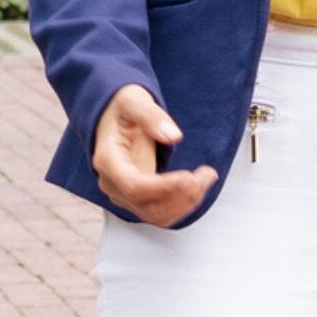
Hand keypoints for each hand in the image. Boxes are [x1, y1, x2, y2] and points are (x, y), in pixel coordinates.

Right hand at [93, 84, 216, 227]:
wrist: (113, 116)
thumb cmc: (122, 107)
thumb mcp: (133, 101)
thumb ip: (151, 116)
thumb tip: (174, 136)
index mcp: (108, 160)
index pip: (133, 186)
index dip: (163, 187)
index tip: (189, 177)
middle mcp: (112, 183)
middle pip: (148, 206)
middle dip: (182, 195)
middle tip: (208, 173)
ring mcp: (123, 194)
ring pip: (157, 215)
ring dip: (186, 202)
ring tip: (206, 177)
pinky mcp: (137, 199)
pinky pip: (161, 212)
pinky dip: (182, 204)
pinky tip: (197, 185)